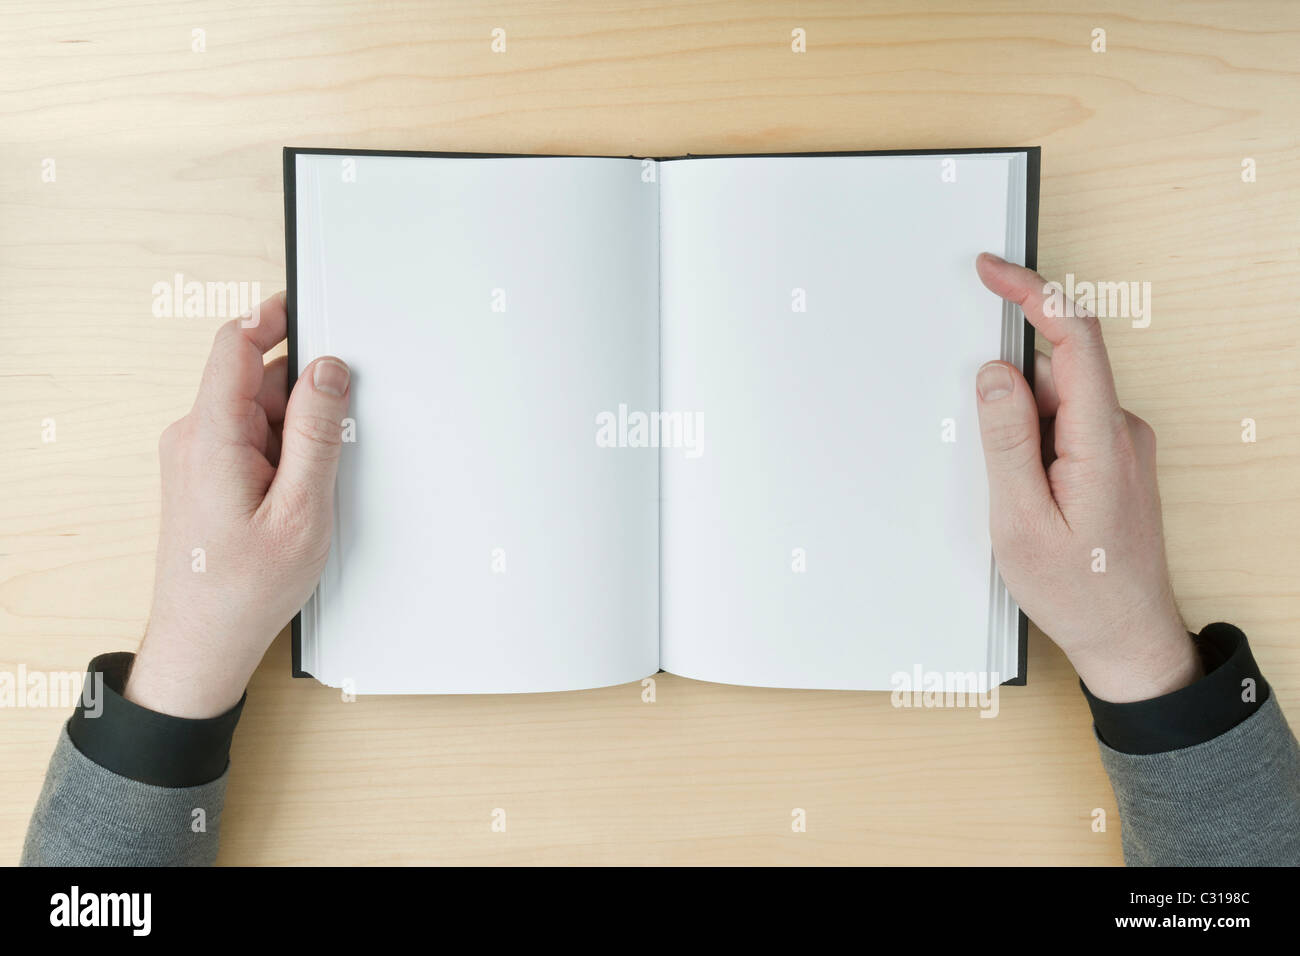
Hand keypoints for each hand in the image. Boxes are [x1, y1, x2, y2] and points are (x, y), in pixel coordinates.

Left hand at [125, 292, 350, 717]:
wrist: (203, 642)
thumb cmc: (245, 589)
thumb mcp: (302, 511)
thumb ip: (317, 434)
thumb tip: (329, 371)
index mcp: (211, 436)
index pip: (235, 344)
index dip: (275, 318)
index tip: (312, 308)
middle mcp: (194, 437)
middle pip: (257, 378)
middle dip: (303, 395)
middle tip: (335, 438)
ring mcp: (196, 456)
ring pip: (258, 411)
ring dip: (295, 431)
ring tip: (311, 488)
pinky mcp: (204, 474)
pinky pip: (250, 439)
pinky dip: (282, 453)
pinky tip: (297, 495)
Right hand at [973, 253, 1199, 702]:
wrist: (1129, 638)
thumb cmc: (1080, 591)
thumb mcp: (1022, 523)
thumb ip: (1007, 443)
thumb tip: (993, 376)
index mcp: (1102, 438)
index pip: (1075, 336)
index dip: (1032, 292)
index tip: (991, 271)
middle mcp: (1121, 430)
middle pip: (1058, 366)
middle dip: (1006, 384)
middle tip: (982, 438)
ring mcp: (1120, 445)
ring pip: (1056, 399)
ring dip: (1018, 425)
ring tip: (1013, 498)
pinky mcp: (1113, 459)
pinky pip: (1064, 424)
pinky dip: (1032, 440)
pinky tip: (1023, 493)